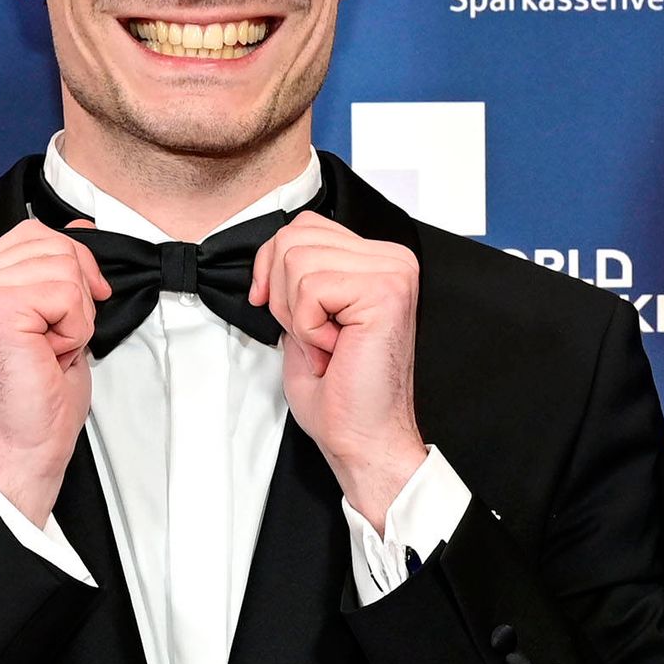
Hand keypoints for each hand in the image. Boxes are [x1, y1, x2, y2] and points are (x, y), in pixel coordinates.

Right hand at [0, 217, 105, 527]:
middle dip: (74, 294)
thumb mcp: (52, 316)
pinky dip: (74, 329)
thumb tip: (82, 226)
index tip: (67, 316)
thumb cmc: (34, 398)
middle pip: (52, 244)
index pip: (35, 234)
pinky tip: (49, 356)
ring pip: (64, 267)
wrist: (20, 450)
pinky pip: (66, 293)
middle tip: (52, 342)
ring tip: (48, 351)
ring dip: (74, 316)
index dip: (70, 270)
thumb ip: (57, 267)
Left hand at [256, 214, 427, 524]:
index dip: (271, 267)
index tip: (276, 308)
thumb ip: (296, 277)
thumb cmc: (341, 393)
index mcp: (377, 261)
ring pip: (297, 259)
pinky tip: (336, 348)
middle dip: (282, 293)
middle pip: (294, 236)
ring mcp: (393, 272)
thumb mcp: (304, 319)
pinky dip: (308, 327)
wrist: (364, 438)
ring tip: (327, 344)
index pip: (304, 225)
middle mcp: (393, 259)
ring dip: (297, 314)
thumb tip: (270, 255)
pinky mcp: (386, 291)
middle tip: (313, 336)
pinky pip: (311, 288)